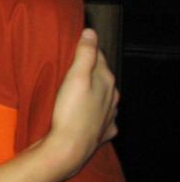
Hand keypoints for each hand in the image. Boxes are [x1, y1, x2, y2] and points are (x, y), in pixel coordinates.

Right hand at [43, 28, 118, 179]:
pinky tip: (86, 115)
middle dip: (89, 70)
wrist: (69, 148)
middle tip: (70, 66)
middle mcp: (112, 99)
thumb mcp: (75, 77)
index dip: (86, 50)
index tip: (73, 47)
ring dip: (93, 92)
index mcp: (106, 82)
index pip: (99, 56)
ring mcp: (108, 117)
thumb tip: (90, 32)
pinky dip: (95, 114)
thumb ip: (84, 54)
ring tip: (76, 90)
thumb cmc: (70, 111)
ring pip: (103, 98)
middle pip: (102, 77)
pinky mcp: (102, 132)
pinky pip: (101, 119)